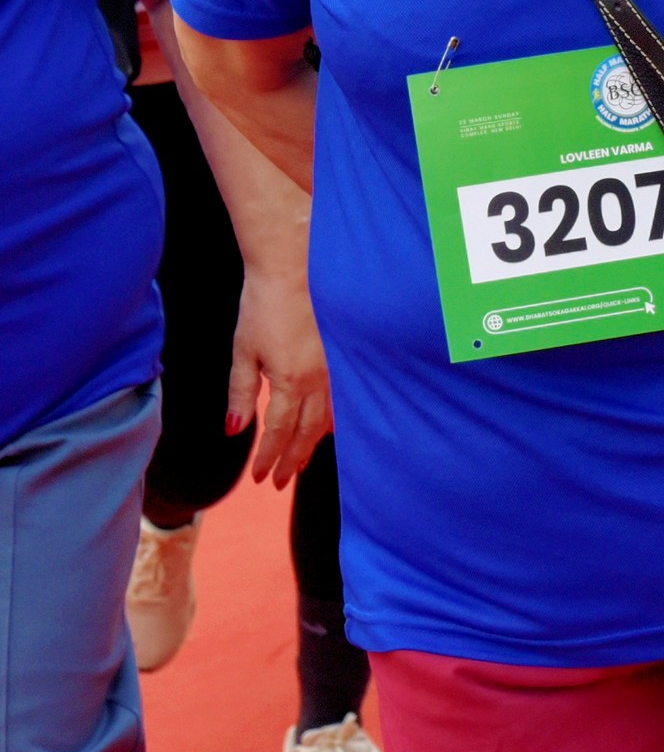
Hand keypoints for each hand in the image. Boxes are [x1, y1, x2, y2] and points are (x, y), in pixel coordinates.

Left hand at [231, 261, 332, 486]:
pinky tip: (327, 427)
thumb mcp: (242, 352)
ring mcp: (334, 368)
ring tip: (302, 461)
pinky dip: (331, 420)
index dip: (268, 457)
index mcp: (291, 381)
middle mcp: (318, 380)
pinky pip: (339, 399)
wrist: (294, 270)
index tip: (260, 477)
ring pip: (327, 418)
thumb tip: (235, 430)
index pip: (279, 431)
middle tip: (280, 482)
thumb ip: (240, 393)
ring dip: (313, 443)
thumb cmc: (263, 307)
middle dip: (292, 459)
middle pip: (307, 432)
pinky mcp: (340, 357)